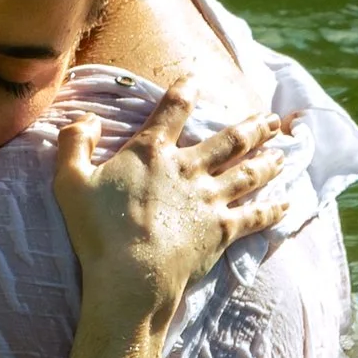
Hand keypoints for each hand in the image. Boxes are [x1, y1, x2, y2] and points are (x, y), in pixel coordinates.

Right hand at [50, 90, 297, 329]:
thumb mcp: (70, 181)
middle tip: (272, 119)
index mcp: (152, 152)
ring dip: (269, 159)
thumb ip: (75, 142)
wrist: (132, 277)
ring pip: (248, 172)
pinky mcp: (222, 231)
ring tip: (285, 151)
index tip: (195, 80)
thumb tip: (88, 118)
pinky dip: (274, 208)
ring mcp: (210, 200)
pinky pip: (256, 216)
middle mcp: (188, 169)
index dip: (184, 91)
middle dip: (253, 126)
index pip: (172, 110)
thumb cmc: (98, 232)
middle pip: (229, 141)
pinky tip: (288, 202)